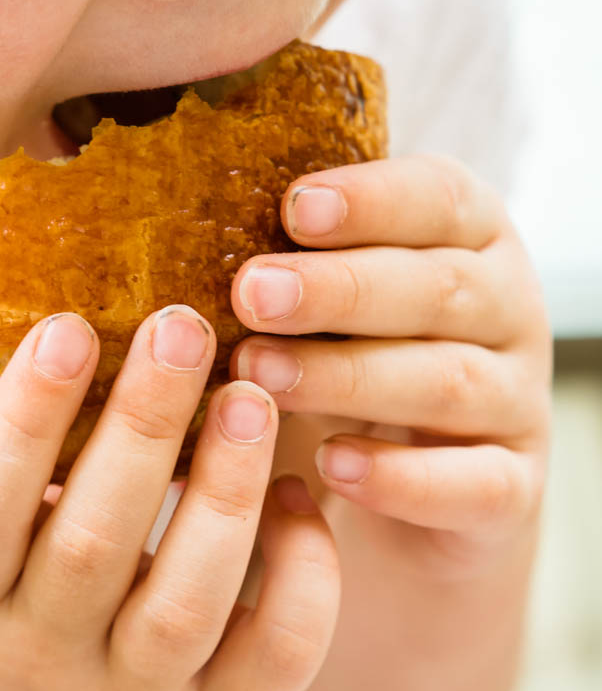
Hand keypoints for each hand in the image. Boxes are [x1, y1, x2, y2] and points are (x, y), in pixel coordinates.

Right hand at [0, 304, 338, 690]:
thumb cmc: (24, 589)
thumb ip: (31, 459)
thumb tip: (97, 323)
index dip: (24, 421)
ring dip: (224, 489)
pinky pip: (277, 656)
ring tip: (249, 396)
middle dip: (143, 427)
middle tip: (181, 327)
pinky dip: (302, 571)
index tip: (69, 327)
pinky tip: (297, 494)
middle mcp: (44, 658)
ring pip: (187, 602)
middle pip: (93, 548)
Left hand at [230, 153, 552, 574]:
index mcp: (469, 241)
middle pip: (436, 287)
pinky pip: (471, 483)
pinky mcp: (512, 488)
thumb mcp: (327, 309)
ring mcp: (517, 402)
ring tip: (259, 374)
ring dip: (347, 376)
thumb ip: (284, 270)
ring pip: (447, 381)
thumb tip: (172, 247)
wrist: (420, 491)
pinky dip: (401, 477)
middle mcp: (507, 312)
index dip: (370, 201)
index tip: (293, 208)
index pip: (438, 199)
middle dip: (339, 289)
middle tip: (251, 293)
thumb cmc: (353, 369)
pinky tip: (331, 464)